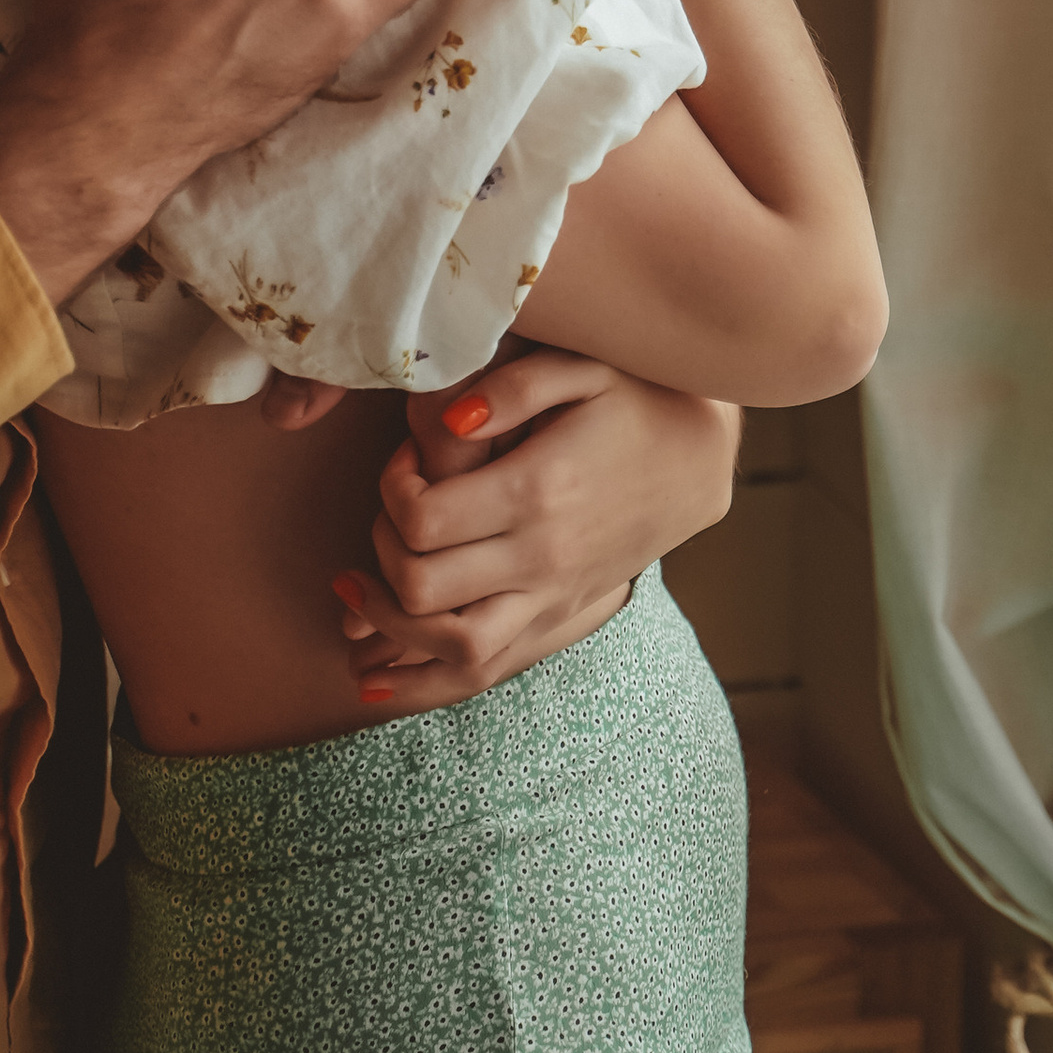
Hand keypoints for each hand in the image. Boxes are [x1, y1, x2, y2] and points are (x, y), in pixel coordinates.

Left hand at [330, 349, 740, 713]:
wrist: (698, 460)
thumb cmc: (631, 401)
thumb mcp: (582, 367)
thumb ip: (513, 385)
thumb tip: (447, 419)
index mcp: (538, 490)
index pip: (425, 520)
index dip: (392, 491)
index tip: (403, 462)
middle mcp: (543, 556)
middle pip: (424, 588)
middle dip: (381, 553)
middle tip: (387, 516)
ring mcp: (553, 597)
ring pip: (453, 647)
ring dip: (388, 628)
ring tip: (354, 593)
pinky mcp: (559, 618)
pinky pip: (486, 671)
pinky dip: (424, 685)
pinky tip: (376, 680)